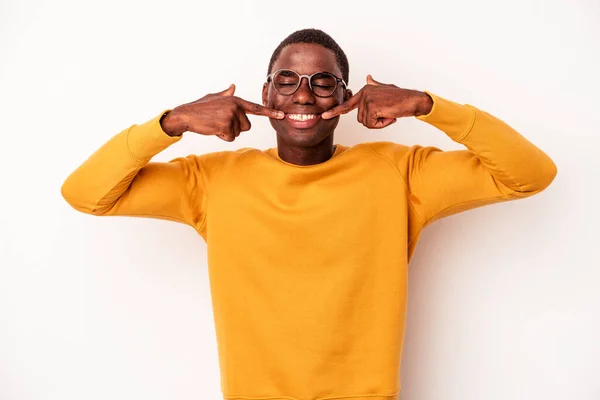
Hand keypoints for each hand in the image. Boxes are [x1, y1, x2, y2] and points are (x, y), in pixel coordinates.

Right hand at [161, 84, 283, 140]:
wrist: (186, 115)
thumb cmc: (200, 107)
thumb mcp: (214, 98)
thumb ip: (226, 94)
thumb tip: (233, 86)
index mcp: (236, 100)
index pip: (256, 108)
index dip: (270, 112)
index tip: (283, 115)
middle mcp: (236, 106)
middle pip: (247, 126)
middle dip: (235, 128)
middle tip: (221, 122)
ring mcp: (231, 115)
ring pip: (238, 133)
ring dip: (228, 132)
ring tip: (216, 124)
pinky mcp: (226, 124)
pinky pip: (231, 137)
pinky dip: (222, 137)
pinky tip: (214, 129)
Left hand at [321, 75, 432, 128]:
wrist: (413, 100)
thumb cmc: (400, 97)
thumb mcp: (385, 88)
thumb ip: (374, 85)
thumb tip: (367, 77)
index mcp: (365, 90)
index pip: (347, 104)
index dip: (335, 111)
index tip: (324, 115)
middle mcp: (364, 94)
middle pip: (360, 119)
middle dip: (374, 121)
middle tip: (386, 114)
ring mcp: (367, 100)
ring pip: (366, 123)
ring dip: (379, 123)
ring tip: (389, 113)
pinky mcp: (372, 107)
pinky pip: (372, 124)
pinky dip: (382, 124)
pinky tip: (390, 116)